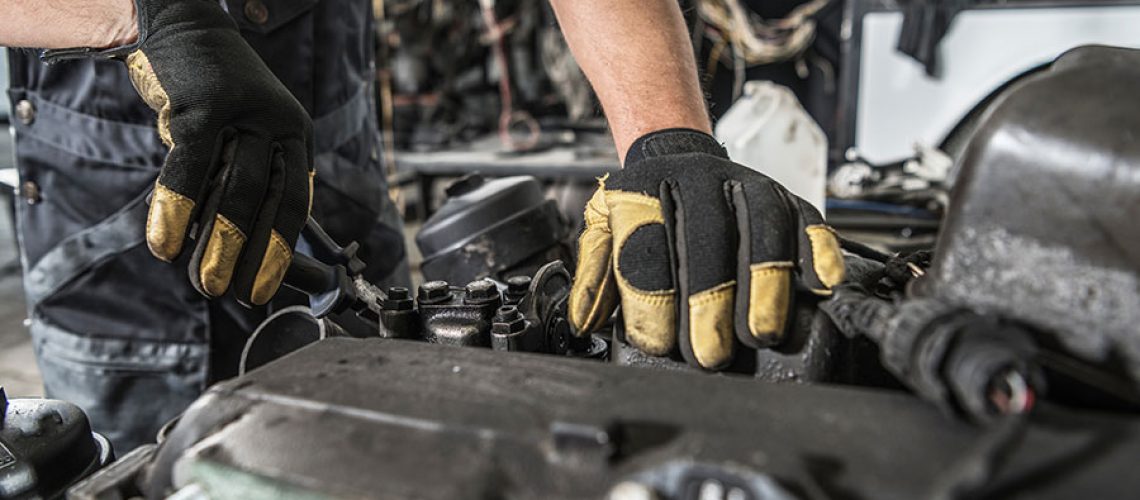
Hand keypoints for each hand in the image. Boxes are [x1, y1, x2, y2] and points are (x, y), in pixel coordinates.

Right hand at [98, 0, 313, 305]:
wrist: (182, 28)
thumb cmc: (212, 98)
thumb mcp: (243, 138)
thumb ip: (248, 186)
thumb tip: (244, 253)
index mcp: (296, 137)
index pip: (297, 203)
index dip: (282, 250)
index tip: (267, 288)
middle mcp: (279, 125)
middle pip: (271, 201)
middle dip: (254, 255)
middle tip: (240, 297)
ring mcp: (243, 114)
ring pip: (235, 190)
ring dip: (220, 243)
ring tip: (205, 284)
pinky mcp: (202, 107)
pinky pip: (190, 168)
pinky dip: (177, 210)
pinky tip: (164, 244)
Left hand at [569, 129, 844, 369]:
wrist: (674, 155)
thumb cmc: (642, 206)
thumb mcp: (604, 228)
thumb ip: (596, 274)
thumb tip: (584, 321)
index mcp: (645, 189)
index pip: (647, 243)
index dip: (652, 297)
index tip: (657, 341)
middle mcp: (698, 180)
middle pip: (706, 237)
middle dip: (709, 300)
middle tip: (709, 352)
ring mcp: (747, 185)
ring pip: (762, 228)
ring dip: (764, 283)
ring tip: (761, 332)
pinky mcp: (786, 196)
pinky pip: (807, 220)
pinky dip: (818, 251)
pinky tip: (822, 284)